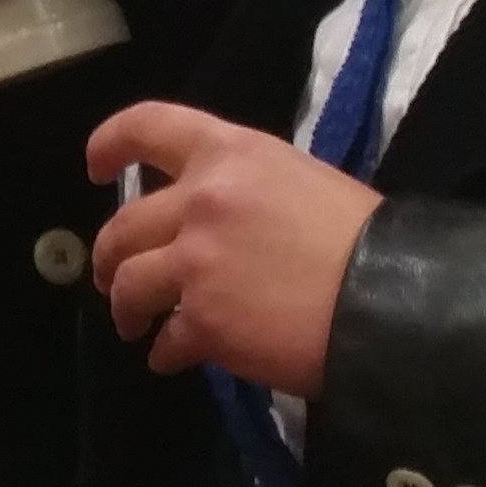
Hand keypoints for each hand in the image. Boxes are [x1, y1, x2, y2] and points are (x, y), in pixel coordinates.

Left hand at [83, 102, 382, 395]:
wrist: (389, 299)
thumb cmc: (362, 236)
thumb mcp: (301, 181)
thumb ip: (246, 191)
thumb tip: (219, 220)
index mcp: (230, 152)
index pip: (148, 126)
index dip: (109, 144)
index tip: (95, 168)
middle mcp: (200, 199)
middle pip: (123, 226)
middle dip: (109, 256)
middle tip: (113, 278)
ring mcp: (195, 261)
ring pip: (128, 285)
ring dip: (126, 309)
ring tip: (136, 327)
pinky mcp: (202, 320)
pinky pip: (165, 340)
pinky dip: (166, 353)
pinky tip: (175, 360)